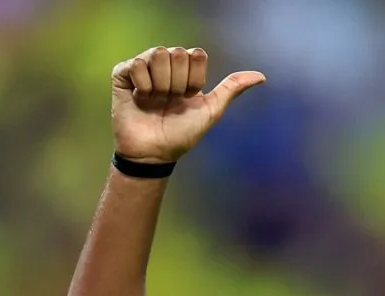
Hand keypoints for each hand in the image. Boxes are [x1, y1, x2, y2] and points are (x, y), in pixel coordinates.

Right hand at [111, 47, 264, 163]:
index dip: (195, 79)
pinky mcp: (122, 74)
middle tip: (171, 100)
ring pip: (157, 54)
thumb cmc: (182, 133)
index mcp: (186, 70)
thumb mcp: (211, 110)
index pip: (197, 54)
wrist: (155, 152)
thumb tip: (262, 76)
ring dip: (161, 84)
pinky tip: (140, 98)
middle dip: (178, 82)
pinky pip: (136, 64)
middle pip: (177, 53)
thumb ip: (232, 88)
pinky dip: (142, 85)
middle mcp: (165, 65)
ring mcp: (143, 68)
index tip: (189, 97)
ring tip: (155, 100)